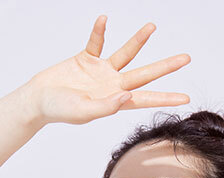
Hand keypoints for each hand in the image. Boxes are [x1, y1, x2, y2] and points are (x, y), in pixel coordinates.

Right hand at [27, 15, 190, 124]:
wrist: (38, 99)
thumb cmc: (59, 111)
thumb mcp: (84, 112)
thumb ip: (106, 107)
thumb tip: (127, 97)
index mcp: (115, 100)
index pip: (146, 98)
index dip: (166, 98)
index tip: (185, 98)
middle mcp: (112, 84)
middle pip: (145, 73)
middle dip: (165, 66)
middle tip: (186, 58)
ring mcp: (101, 71)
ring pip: (126, 53)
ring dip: (139, 40)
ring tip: (152, 27)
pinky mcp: (86, 59)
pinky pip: (96, 42)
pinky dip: (99, 32)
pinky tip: (104, 20)